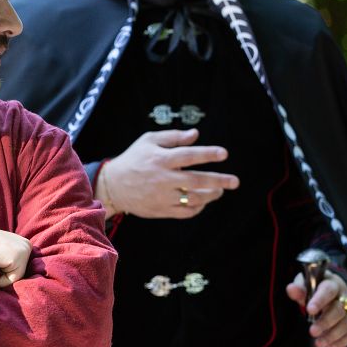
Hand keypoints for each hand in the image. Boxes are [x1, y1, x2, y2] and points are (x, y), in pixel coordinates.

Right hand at [98, 129, 239, 218]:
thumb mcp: (147, 141)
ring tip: (219, 191)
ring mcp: (161, 196)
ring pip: (193, 198)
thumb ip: (172, 137)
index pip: (188, 156)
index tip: (223, 154)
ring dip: (210, 195)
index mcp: (160, 159)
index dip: (208, 154)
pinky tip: (203, 201)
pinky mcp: (160, 210)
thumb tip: (196, 134)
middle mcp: (162, 178)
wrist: (112, 186)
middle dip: (219, 181)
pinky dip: (198, 208)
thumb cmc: (133, 160)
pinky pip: (185, 212)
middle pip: (196, 180)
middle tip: (235, 181)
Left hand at [286, 271, 346, 346]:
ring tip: (319, 343)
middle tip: (312, 332)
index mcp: (332, 284)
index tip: (309, 310)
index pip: (327, 290)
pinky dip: (342, 341)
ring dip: (333, 335)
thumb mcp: (305, 285)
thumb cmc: (315, 288)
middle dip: (326, 322)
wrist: (331, 291)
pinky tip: (330, 346)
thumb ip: (299, 289)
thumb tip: (291, 289)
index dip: (319, 301)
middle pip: (338, 309)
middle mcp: (345, 296)